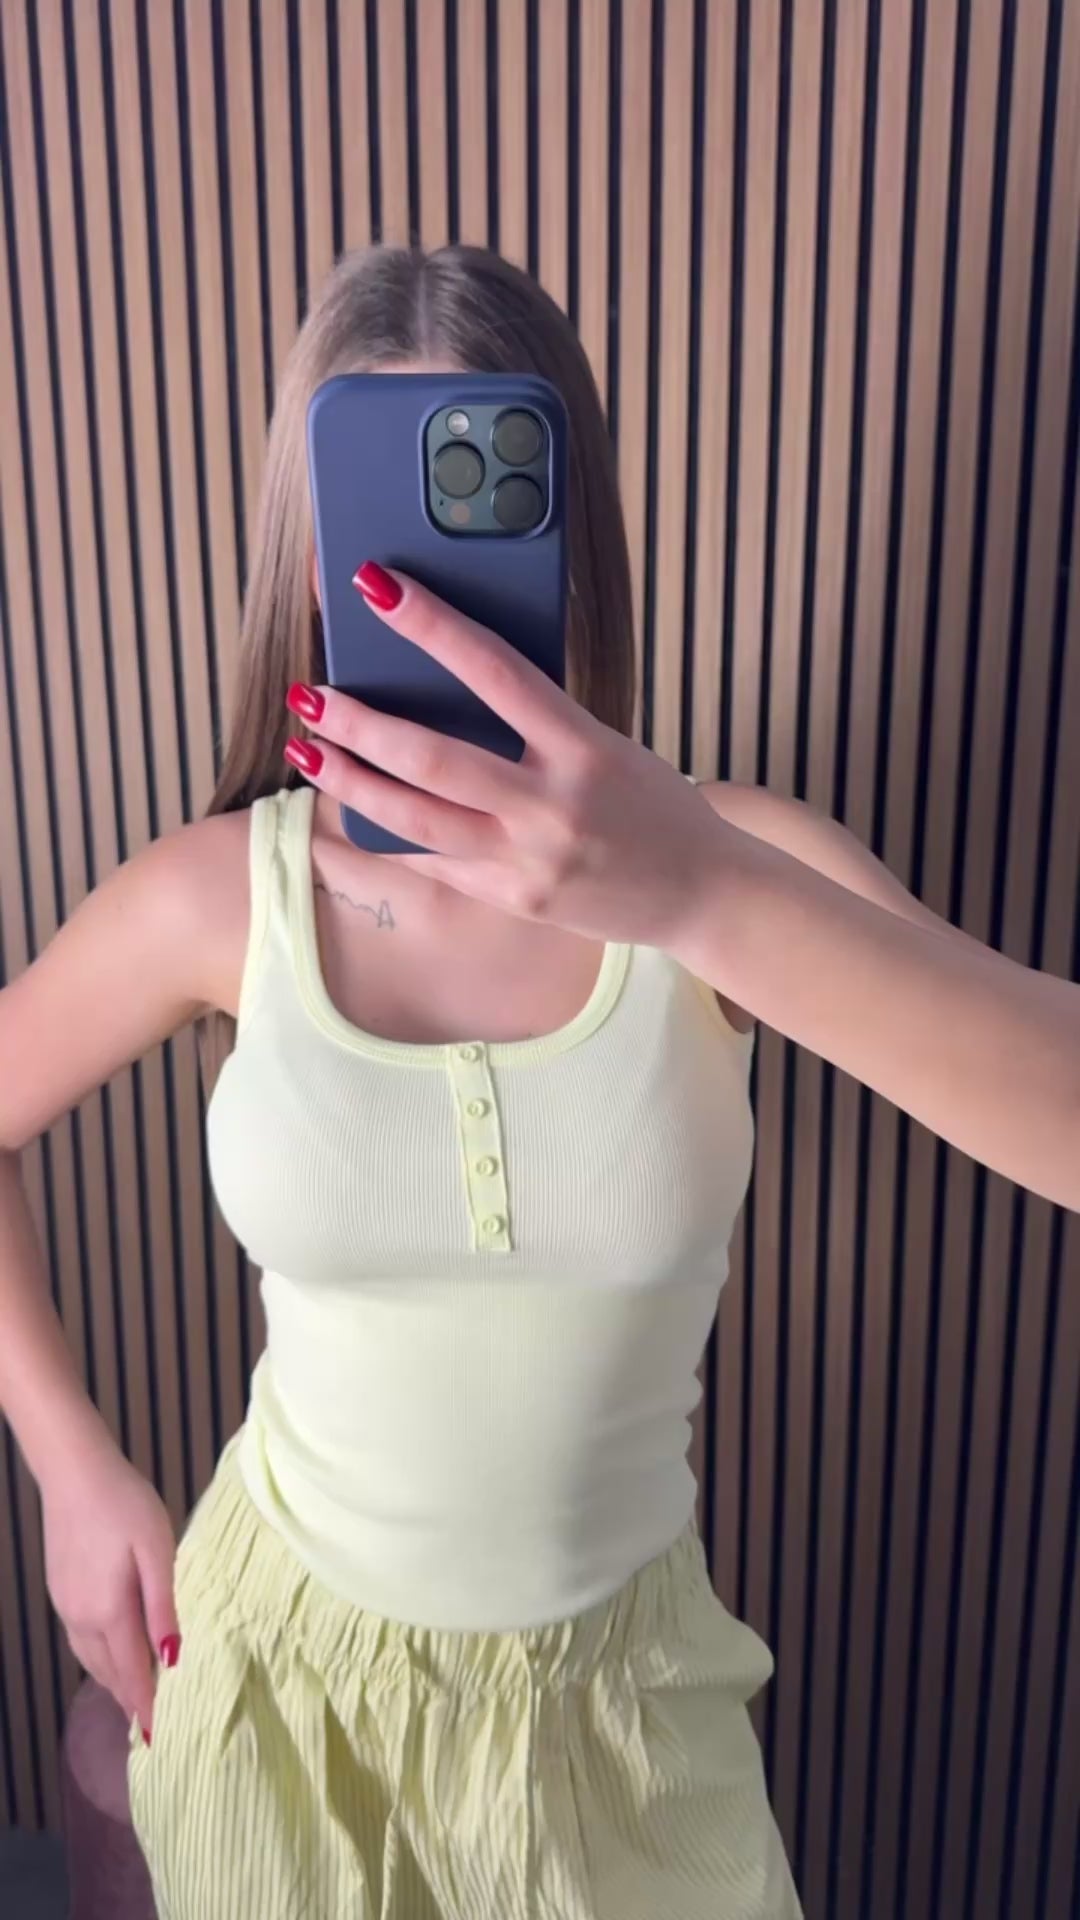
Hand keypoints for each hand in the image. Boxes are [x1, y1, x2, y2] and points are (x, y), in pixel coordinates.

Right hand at [42, 1432, 178, 1741]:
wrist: (74, 1472)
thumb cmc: (124, 1504)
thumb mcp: (157, 1549)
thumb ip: (164, 1605)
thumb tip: (173, 1657)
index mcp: (109, 1613)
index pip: (133, 1675)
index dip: (148, 1709)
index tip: (162, 1741)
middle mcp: (82, 1619)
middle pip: (110, 1674)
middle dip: (132, 1702)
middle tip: (156, 1728)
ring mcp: (67, 1606)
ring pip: (93, 1660)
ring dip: (116, 1682)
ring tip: (138, 1701)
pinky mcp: (61, 1592)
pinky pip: (83, 1641)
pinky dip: (101, 1659)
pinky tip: (114, 1655)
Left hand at [284, 562, 727, 952]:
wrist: (701, 892)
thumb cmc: (654, 804)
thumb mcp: (608, 746)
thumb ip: (540, 722)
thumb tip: (454, 682)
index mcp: (585, 748)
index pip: (496, 672)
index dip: (432, 625)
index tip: (378, 587)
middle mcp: (553, 807)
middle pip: (434, 758)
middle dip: (360, 722)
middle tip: (312, 692)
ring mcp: (528, 860)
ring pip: (414, 819)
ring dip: (349, 780)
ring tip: (307, 747)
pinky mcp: (512, 898)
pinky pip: (430, 862)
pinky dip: (380, 834)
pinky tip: (343, 811)